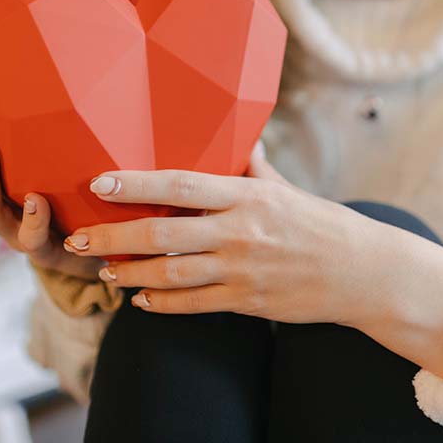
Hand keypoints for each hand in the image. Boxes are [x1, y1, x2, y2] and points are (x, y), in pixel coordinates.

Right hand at [0, 101, 105, 281]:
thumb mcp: (53, 167)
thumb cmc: (73, 203)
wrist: (99, 253)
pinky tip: (35, 200)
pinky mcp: (48, 252)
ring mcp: (19, 235)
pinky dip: (33, 219)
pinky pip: (35, 239)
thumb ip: (40, 138)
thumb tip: (35, 87)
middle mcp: (0, 212)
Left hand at [63, 142, 392, 326]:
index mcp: (247, 195)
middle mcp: (240, 231)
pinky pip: (193, 305)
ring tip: (103, 270)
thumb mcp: (285, 188)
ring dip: (130, 273)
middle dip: (114, 236)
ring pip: (171, 275)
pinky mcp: (248, 302)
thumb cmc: (321, 223)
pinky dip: (162, 304)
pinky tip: (140, 298)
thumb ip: (253, 166)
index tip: (99, 182)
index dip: (136, 183)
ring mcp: (242, 270)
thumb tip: (239, 137)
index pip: (180, 184)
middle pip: (163, 234)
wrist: (363, 272)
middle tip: (79, 238)